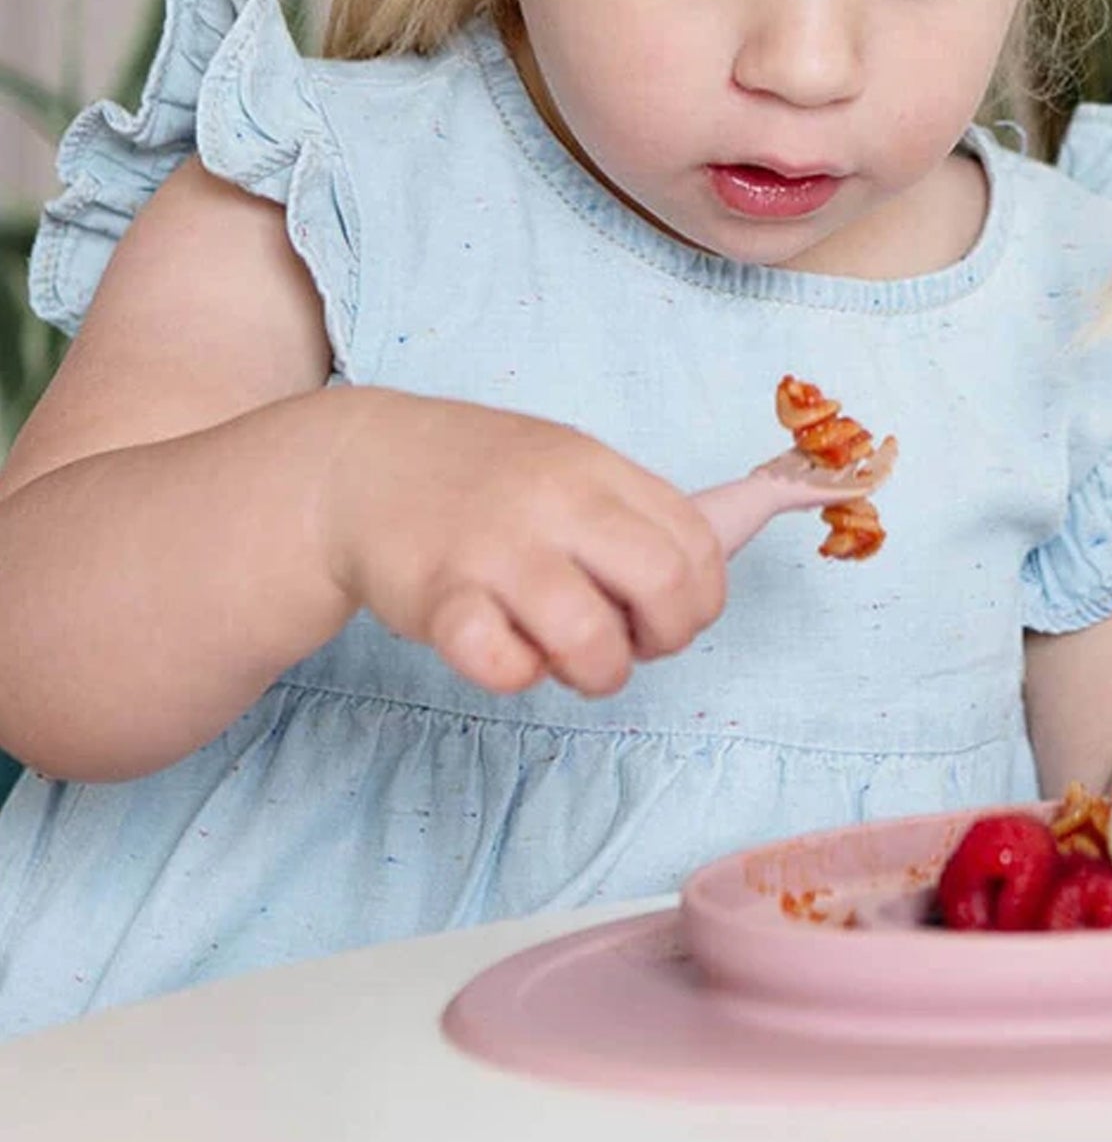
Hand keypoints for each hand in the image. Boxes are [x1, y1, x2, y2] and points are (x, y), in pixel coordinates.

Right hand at [310, 387, 725, 699]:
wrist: (361, 466)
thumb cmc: (486, 478)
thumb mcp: (570, 465)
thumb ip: (635, 510)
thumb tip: (720, 559)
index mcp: (601, 468)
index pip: (699, 544)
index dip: (701, 599)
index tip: (668, 613)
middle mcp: (558, 502)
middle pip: (665, 586)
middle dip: (666, 639)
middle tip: (630, 644)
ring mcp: (497, 549)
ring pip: (591, 639)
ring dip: (597, 672)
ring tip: (568, 659)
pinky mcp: (438, 598)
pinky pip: (502, 666)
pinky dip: (516, 676)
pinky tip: (503, 651)